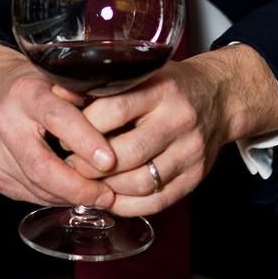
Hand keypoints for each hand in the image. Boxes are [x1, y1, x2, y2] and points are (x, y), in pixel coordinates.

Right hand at [0, 42, 118, 208]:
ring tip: (99, 197)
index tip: (110, 160)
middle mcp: (5, 121)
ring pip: (36, 186)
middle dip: (78, 186)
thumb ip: (83, 94)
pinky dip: (55, 197)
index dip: (85, 141)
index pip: (57, 118)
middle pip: (41, 166)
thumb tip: (118, 116)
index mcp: (26, 92)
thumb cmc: (34, 84)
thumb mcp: (59, 77)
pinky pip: (29, 194)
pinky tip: (73, 194)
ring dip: (70, 196)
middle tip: (108, 195)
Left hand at [64, 45, 277, 215]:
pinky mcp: (195, 176)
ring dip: (108, 188)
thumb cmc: (170, 86)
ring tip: (89, 181)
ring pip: (141, 182)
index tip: (66, 134)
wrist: (218, 97)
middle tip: (72, 164)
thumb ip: (104, 86)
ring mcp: (190, 150)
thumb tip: (59, 94)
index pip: (113, 109)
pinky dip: (128, 205)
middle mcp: (179, 118)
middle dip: (91, 164)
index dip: (83, 127)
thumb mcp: (141, 73)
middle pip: (126, 152)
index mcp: (161, 87)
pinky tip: (112, 197)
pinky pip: (157, 201)